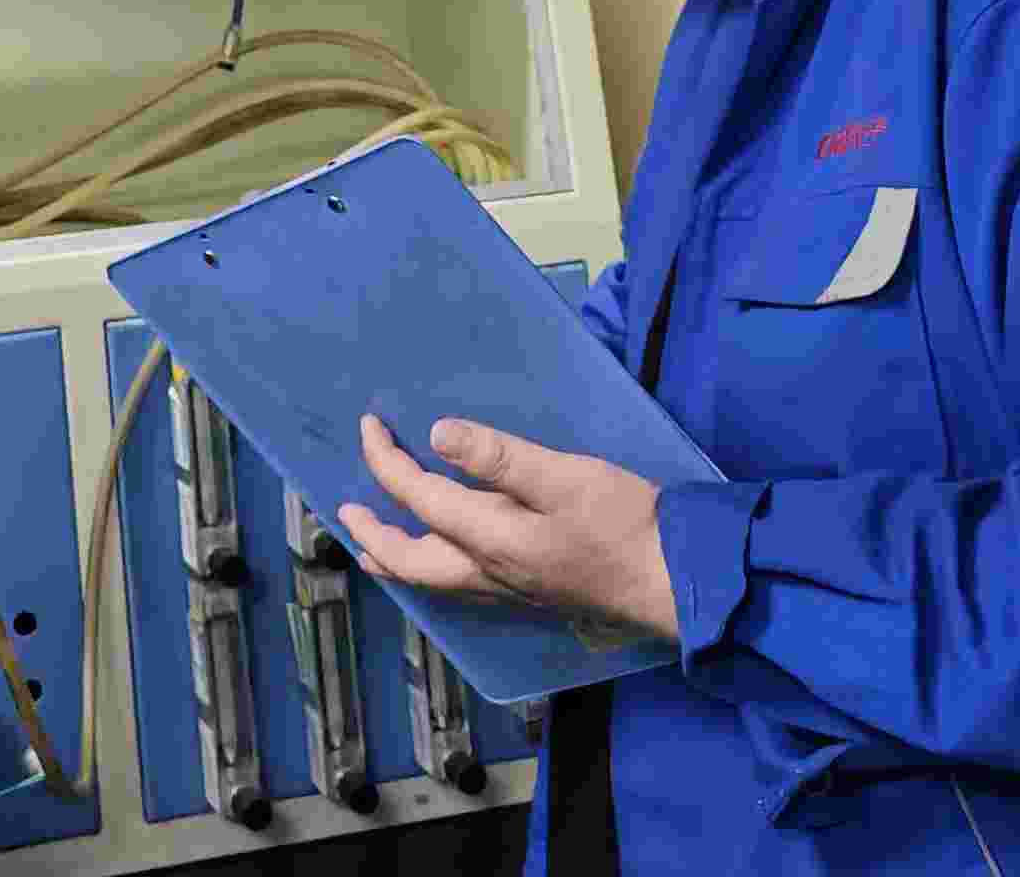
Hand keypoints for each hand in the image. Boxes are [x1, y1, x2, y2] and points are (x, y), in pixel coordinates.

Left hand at [336, 414, 676, 643]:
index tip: (368, 427)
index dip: (384, 461)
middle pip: (408, 561)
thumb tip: (436, 435)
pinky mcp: (529, 593)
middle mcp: (488, 573)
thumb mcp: (565, 478)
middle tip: (345, 509)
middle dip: (371, 532)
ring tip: (375, 539)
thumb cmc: (626, 526)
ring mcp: (509, 589)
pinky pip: (459, 582)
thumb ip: (500, 458)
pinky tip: (443, 553)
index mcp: (489, 539)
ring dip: (396, 555)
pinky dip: (431, 565)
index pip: (417, 497)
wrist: (674, 584)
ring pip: (432, 578)